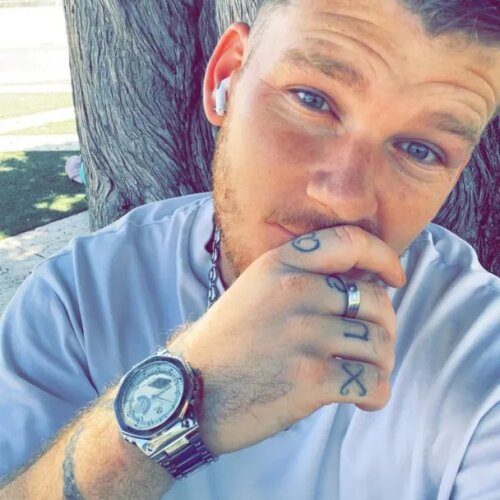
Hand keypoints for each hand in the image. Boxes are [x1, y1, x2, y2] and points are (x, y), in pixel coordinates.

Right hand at [168, 226, 404, 454]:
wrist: (186, 392)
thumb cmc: (224, 345)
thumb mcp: (253, 291)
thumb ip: (301, 279)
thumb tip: (361, 285)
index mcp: (281, 265)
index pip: (350, 241)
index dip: (384, 256)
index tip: (395, 277)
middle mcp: (295, 291)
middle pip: (376, 299)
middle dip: (384, 327)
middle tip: (371, 349)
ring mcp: (304, 334)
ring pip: (379, 343)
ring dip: (380, 364)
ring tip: (364, 377)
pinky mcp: (310, 379)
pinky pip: (372, 382)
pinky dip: (375, 394)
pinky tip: (361, 400)